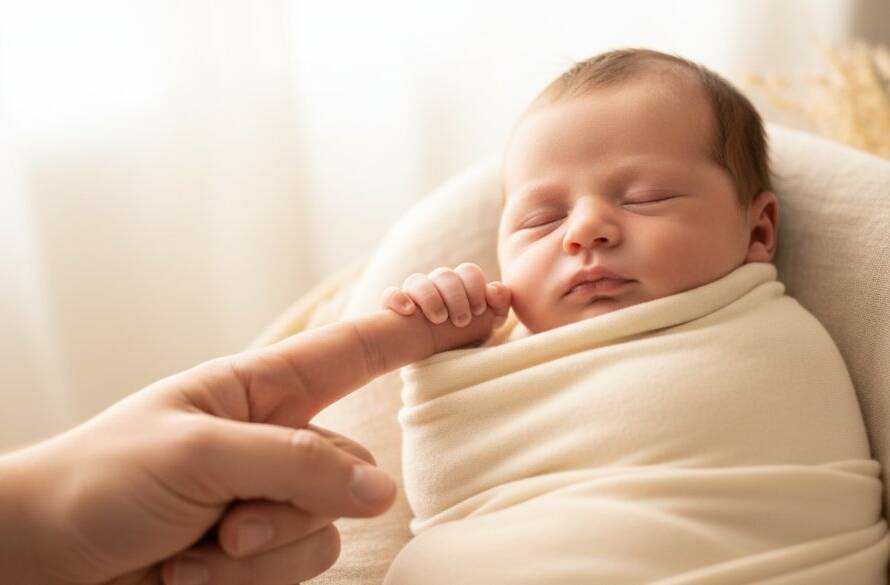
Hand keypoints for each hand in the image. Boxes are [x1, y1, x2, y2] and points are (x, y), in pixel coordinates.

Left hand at [1, 343, 397, 584]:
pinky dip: (242, 581)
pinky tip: (186, 574)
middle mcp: (278, 441)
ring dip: (259, 550)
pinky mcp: (260, 553)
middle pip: (351, 471)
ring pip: (327, 529)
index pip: (358, 350)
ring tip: (196, 546)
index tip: (479, 306)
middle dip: (296, 503)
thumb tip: (381, 494)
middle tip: (225, 518)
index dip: (419, 329)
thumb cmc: (102, 479)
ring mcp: (270, 499)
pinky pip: (298, 567)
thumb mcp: (197, 452)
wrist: (42, 558)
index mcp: (260, 389)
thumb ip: (296, 465)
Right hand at [380, 263, 510, 344]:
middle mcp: (436, 287)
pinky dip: (398, 299)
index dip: (475, 286)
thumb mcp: (485, 327)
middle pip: (444, 274)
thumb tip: (495, 289)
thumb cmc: (462, 341)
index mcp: (460, 286)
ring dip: (430, 297)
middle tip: (461, 321)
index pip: (468, 271)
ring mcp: (414, 296)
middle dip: (455, 296)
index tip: (479, 309)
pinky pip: (391, 294)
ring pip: (417, 280)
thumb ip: (497, 306)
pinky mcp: (394, 309)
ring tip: (438, 319)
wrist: (432, 362)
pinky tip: (409, 311)